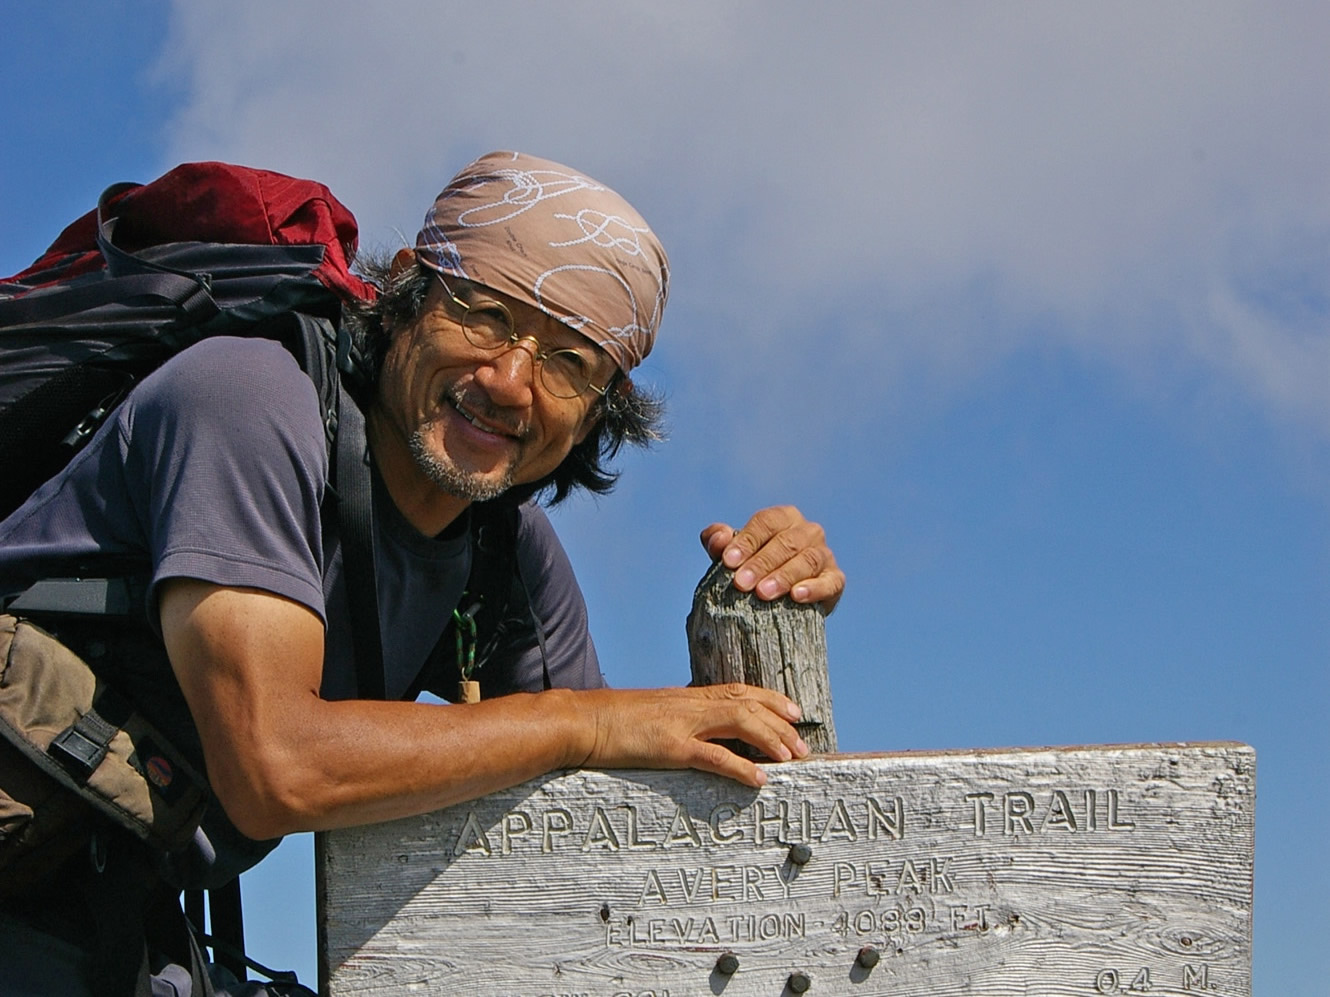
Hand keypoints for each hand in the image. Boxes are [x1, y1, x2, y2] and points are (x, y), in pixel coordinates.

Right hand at [578, 684, 808, 786]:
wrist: (579, 721)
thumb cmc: (609, 722)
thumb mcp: (649, 714)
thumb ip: (675, 719)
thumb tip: (694, 732)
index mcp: (685, 697)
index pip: (738, 690)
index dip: (771, 699)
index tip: (794, 711)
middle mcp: (689, 704)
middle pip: (747, 704)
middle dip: (781, 723)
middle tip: (804, 744)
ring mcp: (681, 724)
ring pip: (740, 723)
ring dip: (771, 740)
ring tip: (792, 758)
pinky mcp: (669, 746)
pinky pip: (714, 756)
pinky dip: (741, 767)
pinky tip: (759, 779)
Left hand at [700, 505, 844, 613]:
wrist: (779, 603)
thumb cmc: (752, 570)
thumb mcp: (731, 555)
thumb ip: (718, 543)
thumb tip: (717, 539)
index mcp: (784, 517)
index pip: (766, 523)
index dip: (746, 540)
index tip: (728, 561)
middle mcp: (808, 531)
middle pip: (785, 542)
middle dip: (761, 563)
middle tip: (741, 583)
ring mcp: (824, 554)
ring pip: (807, 560)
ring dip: (784, 576)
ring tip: (763, 593)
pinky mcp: (835, 580)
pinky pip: (829, 582)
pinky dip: (815, 588)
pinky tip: (797, 596)